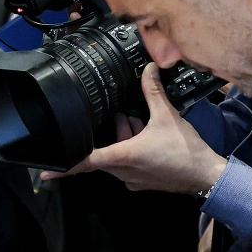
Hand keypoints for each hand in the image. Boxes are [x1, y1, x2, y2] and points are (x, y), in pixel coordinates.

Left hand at [43, 64, 226, 193]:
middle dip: (114, 133)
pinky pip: (128, 164)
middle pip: (104, 152)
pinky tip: (148, 136)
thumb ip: (153, 92)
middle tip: (127, 117)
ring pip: (117, 157)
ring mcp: (133, 179)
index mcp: (123, 157)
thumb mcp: (167, 116)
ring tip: (139, 122)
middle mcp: (124, 172)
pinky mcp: (143, 182)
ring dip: (124, 139)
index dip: (64, 167)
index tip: (44, 172)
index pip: (86, 162)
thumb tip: (148, 69)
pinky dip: (133, 149)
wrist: (207, 176)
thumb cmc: (186, 150)